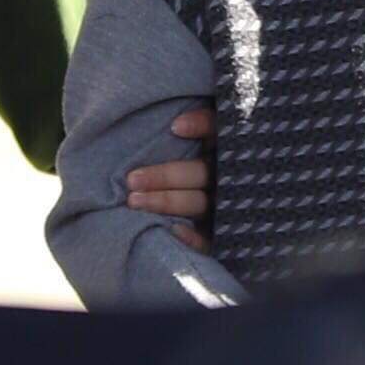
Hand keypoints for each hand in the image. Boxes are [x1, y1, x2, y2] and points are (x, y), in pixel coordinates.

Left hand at [127, 106, 214, 252]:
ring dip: (167, 201)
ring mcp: (225, 205)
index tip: (174, 128)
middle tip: (132, 180)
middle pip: (200, 173)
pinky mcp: (220, 233)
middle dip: (165, 176)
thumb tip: (174, 125)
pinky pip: (210, 239)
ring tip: (134, 201)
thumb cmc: (192, 154)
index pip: (217, 131)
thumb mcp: (204, 130)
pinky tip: (173, 231)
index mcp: (225, 146)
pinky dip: (194, 237)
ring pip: (198, 202)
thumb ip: (199, 125)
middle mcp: (227, 175)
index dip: (200, 126)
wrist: (232, 213)